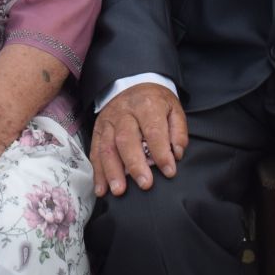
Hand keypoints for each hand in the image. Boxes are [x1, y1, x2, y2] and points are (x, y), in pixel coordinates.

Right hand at [89, 82, 187, 196]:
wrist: (133, 84)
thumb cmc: (156, 102)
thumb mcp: (174, 109)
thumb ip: (178, 132)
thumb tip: (176, 154)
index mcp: (147, 105)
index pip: (153, 131)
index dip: (161, 152)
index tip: (169, 171)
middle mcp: (124, 112)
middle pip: (127, 139)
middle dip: (135, 164)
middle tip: (145, 184)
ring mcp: (108, 121)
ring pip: (107, 147)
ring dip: (112, 171)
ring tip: (119, 191)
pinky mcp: (98, 129)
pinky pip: (95, 151)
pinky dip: (97, 172)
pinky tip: (101, 189)